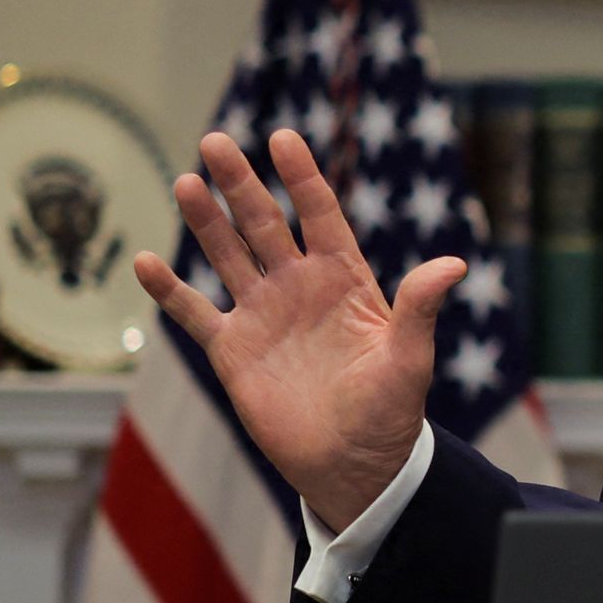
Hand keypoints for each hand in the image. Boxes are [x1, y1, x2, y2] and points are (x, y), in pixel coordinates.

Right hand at [132, 129, 462, 530]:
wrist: (352, 465)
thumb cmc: (390, 411)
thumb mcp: (409, 359)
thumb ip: (420, 309)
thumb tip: (456, 264)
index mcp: (344, 279)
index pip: (319, 214)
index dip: (302, 177)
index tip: (283, 138)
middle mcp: (298, 286)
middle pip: (263, 223)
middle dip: (240, 183)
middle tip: (216, 141)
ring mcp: (262, 314)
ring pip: (227, 255)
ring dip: (205, 221)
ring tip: (185, 183)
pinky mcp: (232, 350)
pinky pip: (194, 313)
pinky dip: (170, 290)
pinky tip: (146, 262)